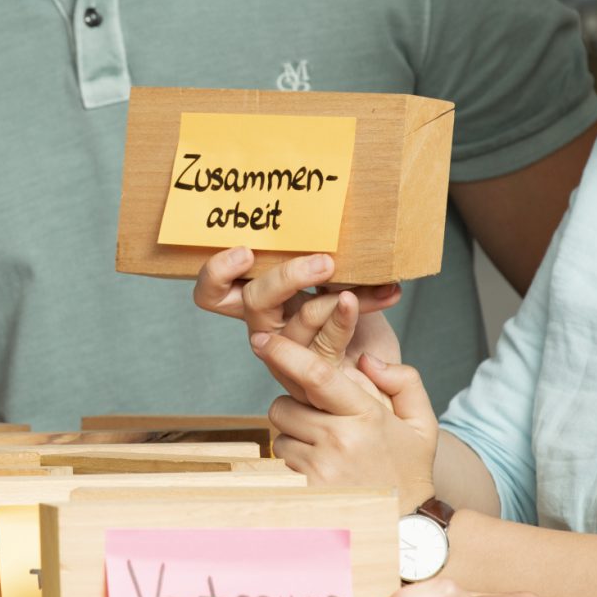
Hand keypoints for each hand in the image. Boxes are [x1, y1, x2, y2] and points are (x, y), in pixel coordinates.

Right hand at [192, 248, 403, 373]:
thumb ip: (319, 260)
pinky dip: (350, 316)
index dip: (216, 273)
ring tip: (357, 286)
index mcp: (261, 302)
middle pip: (252, 302)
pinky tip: (382, 296)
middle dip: (286, 277)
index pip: (214, 293)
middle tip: (323, 262)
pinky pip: (327, 341)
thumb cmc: (352, 322)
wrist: (382, 372)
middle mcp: (266, 328)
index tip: (246, 250)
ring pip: (294, 324)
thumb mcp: (333, 281)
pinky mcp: (316, 371)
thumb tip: (328, 223)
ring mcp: (288, 354)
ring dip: (330, 299)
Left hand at [249, 288, 439, 501]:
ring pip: (279, 435)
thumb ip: (403, 381)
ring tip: (329, 452)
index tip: (262, 339)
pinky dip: (295, 464)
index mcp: (367, 415)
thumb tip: (365, 358)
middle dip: (294, 408)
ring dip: (295, 437)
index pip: (317, 374)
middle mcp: (340, 440)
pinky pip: (282, 463)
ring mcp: (320, 468)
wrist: (405, 527)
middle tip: (323, 422)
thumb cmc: (409, 469)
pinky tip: (324, 473)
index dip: (285, 352)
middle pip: (283, 405)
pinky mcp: (305, 490)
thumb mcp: (422, 422)